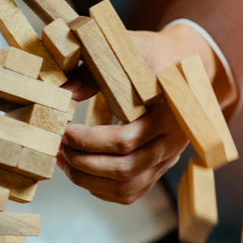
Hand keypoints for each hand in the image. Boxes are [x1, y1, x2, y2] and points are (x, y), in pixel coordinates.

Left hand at [58, 24, 223, 203]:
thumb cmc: (151, 54)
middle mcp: (173, 140)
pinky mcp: (159, 167)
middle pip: (125, 169)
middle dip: (83, 162)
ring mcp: (167, 157)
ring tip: (64, 160)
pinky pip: (131, 192)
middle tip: (59, 145)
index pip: (126, 139)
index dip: (89, 140)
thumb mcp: (125, 51)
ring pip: (127, 187)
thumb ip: (92, 71)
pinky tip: (81, 171)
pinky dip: (101, 188)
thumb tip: (63, 93)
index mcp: (168, 111)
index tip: (65, 129)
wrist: (184, 63)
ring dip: (88, 179)